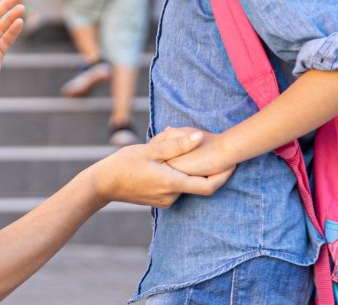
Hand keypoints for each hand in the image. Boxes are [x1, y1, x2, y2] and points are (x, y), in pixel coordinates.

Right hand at [86, 127, 234, 207]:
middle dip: (204, 165)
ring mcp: (166, 201)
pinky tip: (168, 159)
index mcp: (172, 183)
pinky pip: (176, 186)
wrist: (102, 185)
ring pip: (186, 183)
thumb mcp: (150, 149)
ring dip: (188, 168)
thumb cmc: (124, 164)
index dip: (225, 175)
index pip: (209, 185)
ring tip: (182, 148)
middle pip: (198, 182)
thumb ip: (177, 144)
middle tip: (209, 144)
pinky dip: (178, 173)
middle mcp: (172, 196)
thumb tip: (200, 135)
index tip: (235, 162)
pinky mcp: (160, 200)